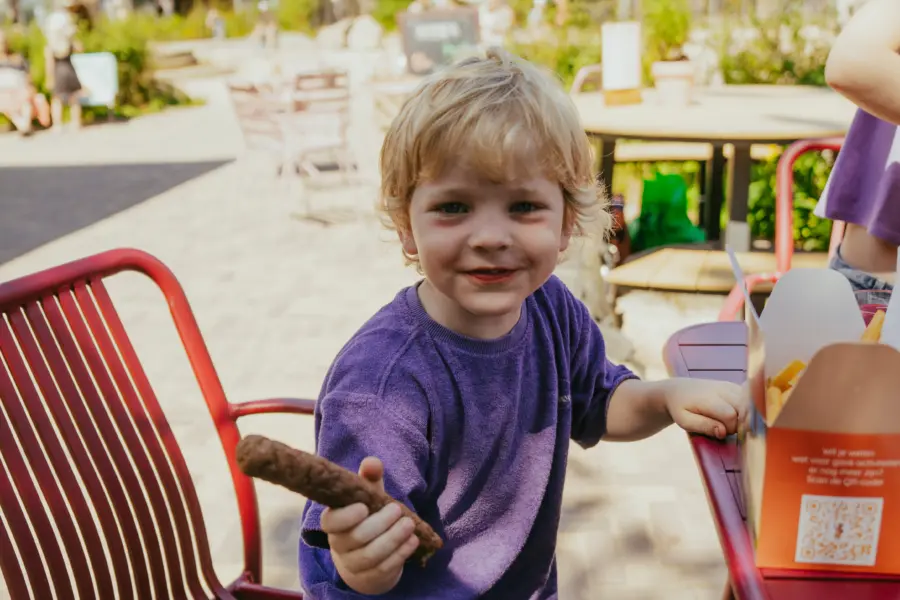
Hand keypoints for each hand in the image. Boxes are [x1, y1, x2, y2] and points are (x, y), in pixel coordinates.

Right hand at [320, 457, 419, 594]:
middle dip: (380, 524)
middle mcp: (339, 545)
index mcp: (334, 522)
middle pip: (356, 537)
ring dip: (393, 539)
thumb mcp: (368, 496)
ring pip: (371, 555)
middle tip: (397, 509)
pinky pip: (384, 568)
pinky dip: (401, 553)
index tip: (364, 507)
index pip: (331, 522)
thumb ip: (369, 479)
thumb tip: (372, 462)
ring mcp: (353, 564)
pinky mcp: (370, 577)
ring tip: (409, 525)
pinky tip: (413, 540)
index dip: (346, 516)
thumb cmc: (367, 517)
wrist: (367, 555)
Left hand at [663, 378, 746, 438]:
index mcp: (708, 398)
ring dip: (746, 416)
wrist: (677, 390)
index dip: (730, 428)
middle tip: (730, 430)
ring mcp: (730, 386)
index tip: (722, 433)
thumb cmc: (680, 408)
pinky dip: (747, 409)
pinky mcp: (734, 386)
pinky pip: (749, 399)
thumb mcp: (685, 421)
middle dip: (741, 423)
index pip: (730, 415)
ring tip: (733, 423)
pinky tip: (739, 416)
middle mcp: (722, 389)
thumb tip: (723, 432)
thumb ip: (704, 426)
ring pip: (749, 403)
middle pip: (744, 408)